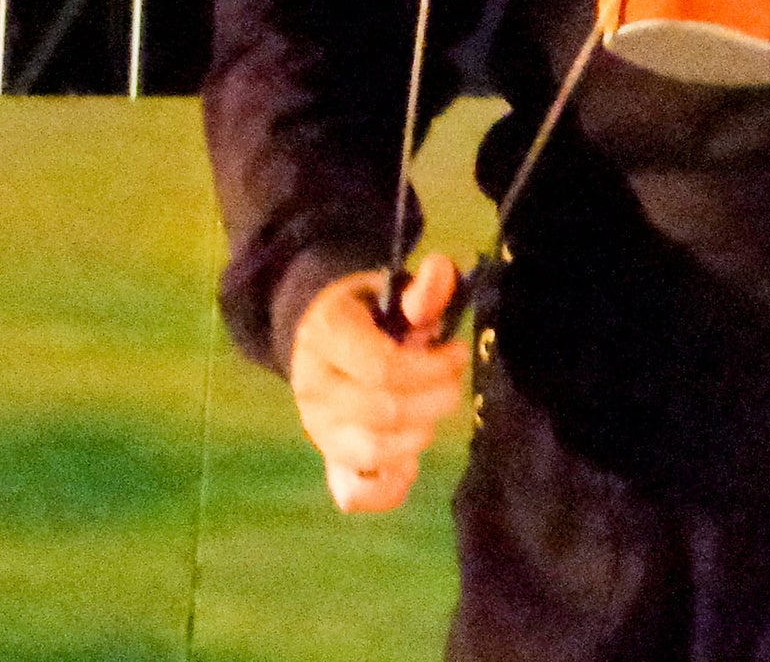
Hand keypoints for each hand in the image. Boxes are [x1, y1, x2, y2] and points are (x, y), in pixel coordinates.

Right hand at [289, 254, 466, 512]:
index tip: (456, 352)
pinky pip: (354, 493)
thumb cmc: (371, 312)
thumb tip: (441, 276)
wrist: (324, 335)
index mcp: (326, 338)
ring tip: (431, 410)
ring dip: (418, 434)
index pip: (383, 368)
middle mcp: (313, 389)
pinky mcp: (330, 459)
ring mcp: (318, 430)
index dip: (432, 366)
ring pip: (372, 451)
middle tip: (452, 380)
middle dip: (435, 398)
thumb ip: (423, 288)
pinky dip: (388, 487)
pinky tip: (411, 461)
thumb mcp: (394, 289)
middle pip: (383, 411)